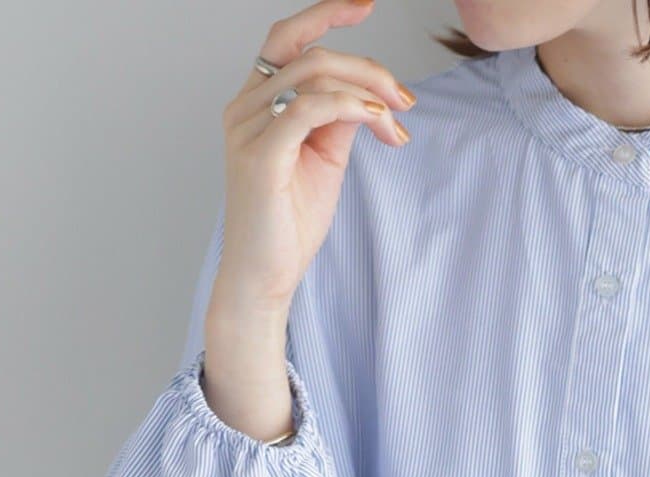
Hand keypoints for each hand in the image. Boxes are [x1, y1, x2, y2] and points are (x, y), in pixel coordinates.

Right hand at [211, 0, 414, 323]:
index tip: (367, 5)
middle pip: (311, 55)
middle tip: (406, 100)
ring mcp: (247, 128)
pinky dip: (348, 106)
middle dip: (368, 69)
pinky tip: (376, 120)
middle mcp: (244, 106)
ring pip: (313, 76)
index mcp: (255, 102)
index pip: (287, 38)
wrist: (264, 277)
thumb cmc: (289, 222)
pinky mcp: (260, 155)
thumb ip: (338, 119)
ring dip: (368, 91)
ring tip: (398, 120)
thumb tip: (369, 96)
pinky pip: (307, 108)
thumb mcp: (324, 158)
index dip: (326, 13)